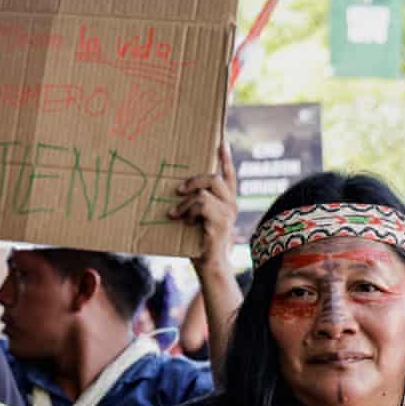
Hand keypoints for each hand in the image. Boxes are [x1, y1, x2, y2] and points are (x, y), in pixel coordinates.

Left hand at [170, 140, 237, 272]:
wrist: (210, 265)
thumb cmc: (199, 243)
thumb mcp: (196, 219)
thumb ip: (193, 205)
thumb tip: (173, 191)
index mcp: (226, 200)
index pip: (229, 174)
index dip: (226, 157)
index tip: (222, 140)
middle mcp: (231, 203)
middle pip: (215, 178)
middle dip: (194, 180)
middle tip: (178, 189)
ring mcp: (228, 212)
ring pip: (205, 192)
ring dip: (185, 203)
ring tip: (175, 214)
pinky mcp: (221, 221)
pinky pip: (202, 205)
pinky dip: (188, 212)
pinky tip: (184, 222)